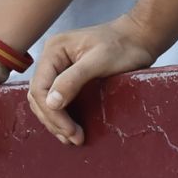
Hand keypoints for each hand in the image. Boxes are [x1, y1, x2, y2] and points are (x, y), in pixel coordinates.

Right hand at [28, 15, 158, 145]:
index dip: (52, 113)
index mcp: (54, 50)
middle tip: (73, 138)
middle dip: (54, 120)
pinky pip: (56, 98)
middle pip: (39, 96)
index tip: (71, 131)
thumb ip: (74, 79)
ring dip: (55, 121)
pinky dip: (61, 115)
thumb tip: (51, 103)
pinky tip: (70, 127)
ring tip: (71, 138)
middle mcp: (52, 58)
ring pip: (45, 100)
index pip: (40, 88)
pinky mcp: (68, 76)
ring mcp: (59, 67)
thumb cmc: (123, 46)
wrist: (139, 38)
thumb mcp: (99, 61)